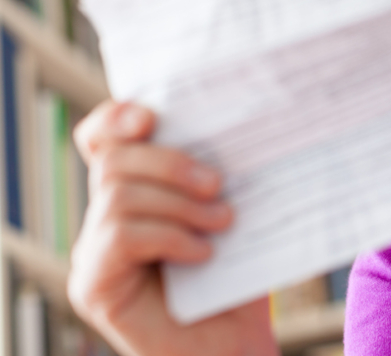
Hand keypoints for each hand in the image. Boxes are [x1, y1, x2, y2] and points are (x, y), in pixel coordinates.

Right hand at [68, 100, 277, 355]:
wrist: (236, 348)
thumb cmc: (240, 279)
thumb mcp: (233, 214)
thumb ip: (217, 175)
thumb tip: (239, 122)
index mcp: (135, 191)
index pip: (101, 138)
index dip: (117, 117)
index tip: (153, 115)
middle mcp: (104, 218)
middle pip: (114, 159)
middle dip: (170, 162)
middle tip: (219, 184)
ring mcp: (93, 253)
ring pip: (119, 195)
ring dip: (180, 203)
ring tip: (224, 222)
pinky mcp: (94, 287)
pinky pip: (121, 237)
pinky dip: (169, 236)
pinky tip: (203, 254)